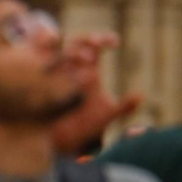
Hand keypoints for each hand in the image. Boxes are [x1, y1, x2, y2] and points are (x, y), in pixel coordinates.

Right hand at [49, 32, 142, 155]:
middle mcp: (70, 70)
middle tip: (98, 45)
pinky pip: (42, 68)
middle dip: (85, 39)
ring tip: (87, 60)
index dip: (102, 39)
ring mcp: (55, 77)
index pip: (93, 46)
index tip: (115, 43)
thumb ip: (124, 106)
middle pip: (75, 42)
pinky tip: (59, 67)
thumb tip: (139, 96)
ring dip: (72, 52)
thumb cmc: (87, 125)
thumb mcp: (107, 114)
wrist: (64, 142)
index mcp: (88, 70)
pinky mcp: (43, 86)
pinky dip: (48, 62)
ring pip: (59, 53)